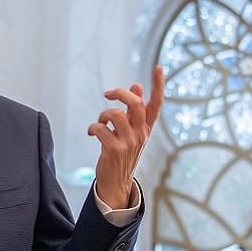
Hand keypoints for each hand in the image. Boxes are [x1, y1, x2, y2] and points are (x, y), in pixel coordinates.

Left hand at [90, 65, 165, 208]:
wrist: (116, 182)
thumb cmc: (123, 152)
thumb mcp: (132, 132)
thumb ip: (134, 111)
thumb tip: (137, 86)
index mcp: (146, 128)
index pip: (156, 104)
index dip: (158, 85)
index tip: (158, 68)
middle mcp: (140, 134)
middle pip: (135, 104)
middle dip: (120, 93)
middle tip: (108, 94)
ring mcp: (128, 142)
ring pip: (115, 114)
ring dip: (103, 114)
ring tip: (101, 122)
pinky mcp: (114, 150)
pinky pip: (100, 129)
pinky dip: (93, 128)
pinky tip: (93, 133)